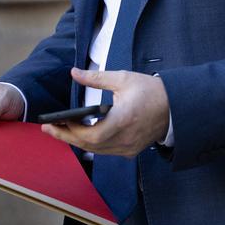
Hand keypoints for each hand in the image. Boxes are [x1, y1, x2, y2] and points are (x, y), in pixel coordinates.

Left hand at [41, 68, 169, 157]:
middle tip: (48, 128)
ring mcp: (128, 147)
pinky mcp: (131, 151)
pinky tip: (82, 135)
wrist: (176, 107)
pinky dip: (91, 144)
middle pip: (89, 145)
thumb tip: (74, 72)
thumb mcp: (123, 79)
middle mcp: (125, 138)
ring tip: (60, 130)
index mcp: (123, 120)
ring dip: (77, 141)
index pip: (90, 134)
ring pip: (96, 150)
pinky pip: (106, 151)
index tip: (55, 123)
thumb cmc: (151, 91)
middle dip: (66, 137)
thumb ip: (96, 78)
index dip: (70, 131)